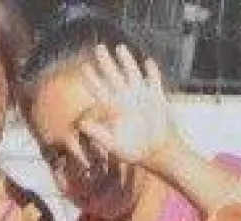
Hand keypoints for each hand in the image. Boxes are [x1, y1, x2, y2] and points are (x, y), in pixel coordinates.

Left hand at [77, 43, 176, 169]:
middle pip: (113, 76)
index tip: (84, 67)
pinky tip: (148, 63)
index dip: (91, 79)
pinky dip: (152, 72)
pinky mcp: (156, 97)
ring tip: (120, 48)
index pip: (99, 90)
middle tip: (99, 48)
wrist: (158, 151)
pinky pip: (154, 81)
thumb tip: (81, 124)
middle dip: (106, 62)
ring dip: (127, 61)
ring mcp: (141, 96)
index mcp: (114, 109)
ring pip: (132, 73)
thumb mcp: (114, 145)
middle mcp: (126, 99)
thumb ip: (98, 134)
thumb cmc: (135, 151)